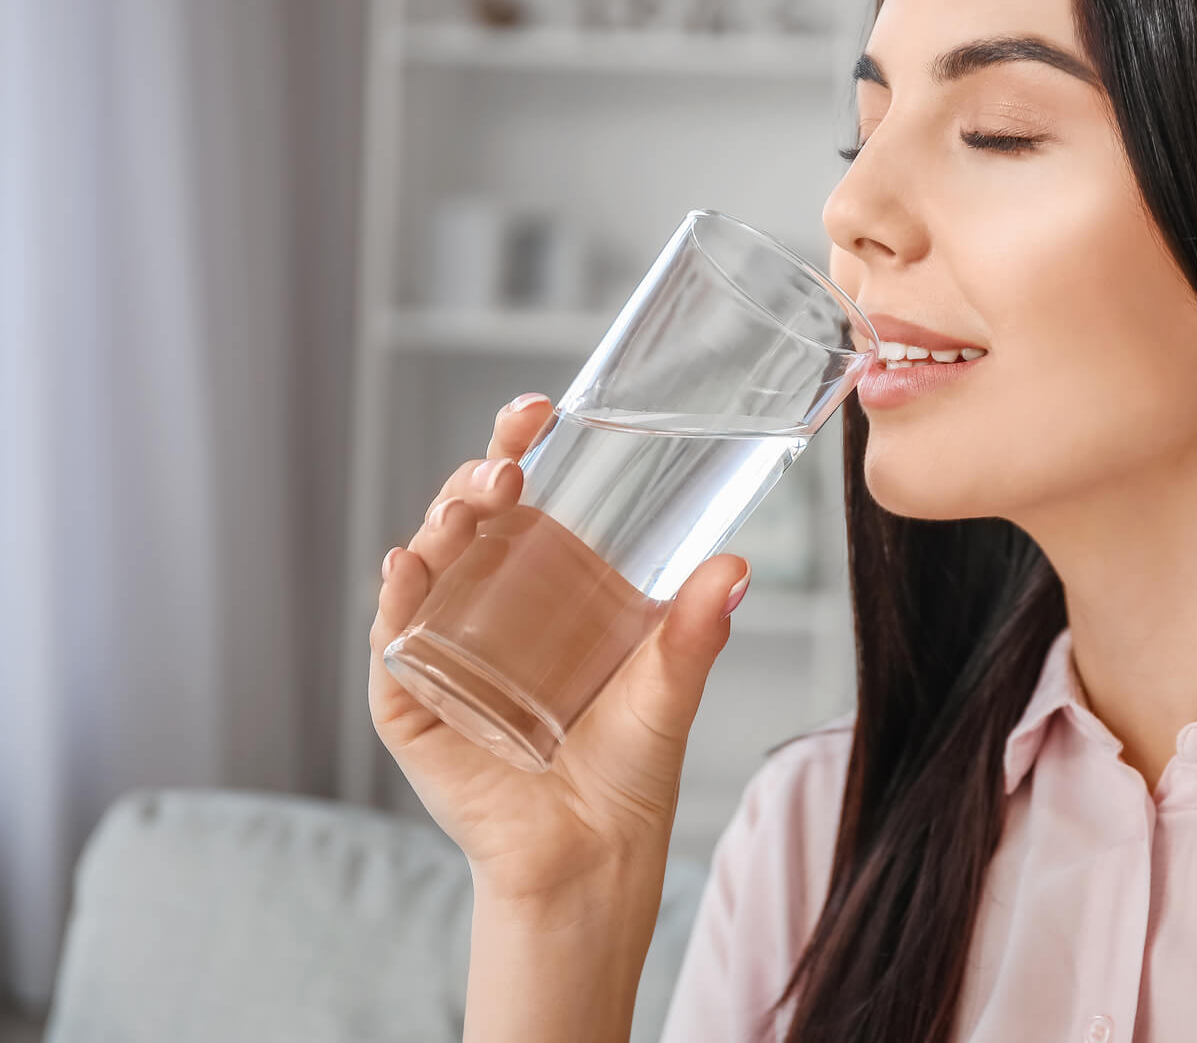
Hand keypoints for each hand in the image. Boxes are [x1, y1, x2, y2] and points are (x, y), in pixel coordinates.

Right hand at [367, 393, 749, 902]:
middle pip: (467, 520)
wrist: (594, 853)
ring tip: (470, 505)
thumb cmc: (631, 764)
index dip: (517, 448)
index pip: (520, 498)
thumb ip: (696, 628)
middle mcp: (484, 604)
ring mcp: (440, 650)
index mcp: (541, 583)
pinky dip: (395, 603)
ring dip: (440, 525)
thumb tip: (736, 566)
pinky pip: (393, 644)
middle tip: (508, 467)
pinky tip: (406, 567)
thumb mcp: (670, 685)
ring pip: (426, 567)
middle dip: (479, 480)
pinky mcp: (411, 705)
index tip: (537, 410)